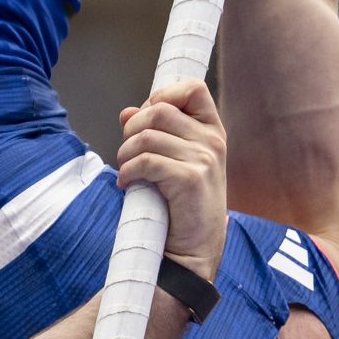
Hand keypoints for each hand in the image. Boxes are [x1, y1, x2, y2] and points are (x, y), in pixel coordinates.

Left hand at [116, 80, 228, 285]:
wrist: (193, 250)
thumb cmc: (183, 205)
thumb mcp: (175, 162)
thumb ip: (155, 133)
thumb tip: (127, 112)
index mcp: (212, 131)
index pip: (193, 88)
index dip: (163, 95)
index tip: (147, 119)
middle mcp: (212, 141)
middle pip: (159, 110)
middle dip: (133, 128)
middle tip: (128, 152)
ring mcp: (204, 160)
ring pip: (147, 136)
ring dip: (126, 153)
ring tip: (126, 170)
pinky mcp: (189, 179)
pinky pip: (146, 161)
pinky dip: (128, 171)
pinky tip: (126, 183)